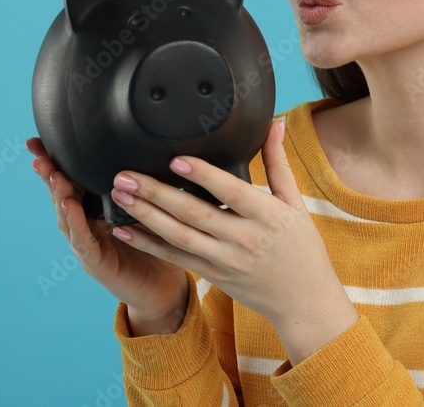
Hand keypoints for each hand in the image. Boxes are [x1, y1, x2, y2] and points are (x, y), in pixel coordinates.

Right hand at [27, 138, 189, 335]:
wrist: (163, 287)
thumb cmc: (156, 244)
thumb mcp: (149, 207)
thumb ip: (142, 184)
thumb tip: (152, 145)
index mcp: (96, 209)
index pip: (73, 180)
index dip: (56, 162)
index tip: (37, 141)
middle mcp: (86, 225)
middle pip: (62, 195)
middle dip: (49, 174)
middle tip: (40, 153)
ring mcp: (87, 245)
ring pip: (68, 217)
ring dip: (59, 195)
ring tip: (54, 175)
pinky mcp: (96, 264)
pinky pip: (83, 241)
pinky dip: (76, 223)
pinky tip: (70, 206)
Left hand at [105, 118, 359, 363]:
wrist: (304, 300)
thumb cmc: (302, 247)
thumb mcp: (294, 202)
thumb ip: (277, 162)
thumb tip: (275, 122)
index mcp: (267, 215)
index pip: (231, 193)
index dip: (204, 176)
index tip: (176, 161)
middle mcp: (243, 239)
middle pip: (195, 214)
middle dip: (156, 194)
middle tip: (126, 175)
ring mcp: (225, 260)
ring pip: (179, 236)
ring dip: (145, 215)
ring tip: (119, 195)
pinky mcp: (212, 274)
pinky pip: (175, 257)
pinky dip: (148, 244)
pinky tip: (124, 229)